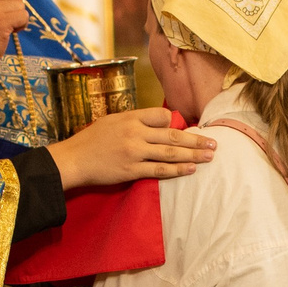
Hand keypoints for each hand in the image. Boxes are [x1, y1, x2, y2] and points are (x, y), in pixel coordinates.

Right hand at [48, 107, 213, 188]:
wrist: (73, 159)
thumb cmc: (90, 141)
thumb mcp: (111, 121)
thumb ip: (134, 122)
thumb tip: (158, 125)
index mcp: (130, 118)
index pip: (162, 116)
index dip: (174, 123)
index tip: (182, 130)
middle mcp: (135, 133)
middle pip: (173, 135)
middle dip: (196, 140)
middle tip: (214, 143)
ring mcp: (134, 152)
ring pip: (170, 152)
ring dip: (193, 155)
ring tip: (209, 156)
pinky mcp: (131, 170)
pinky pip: (159, 169)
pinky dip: (177, 169)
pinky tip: (191, 169)